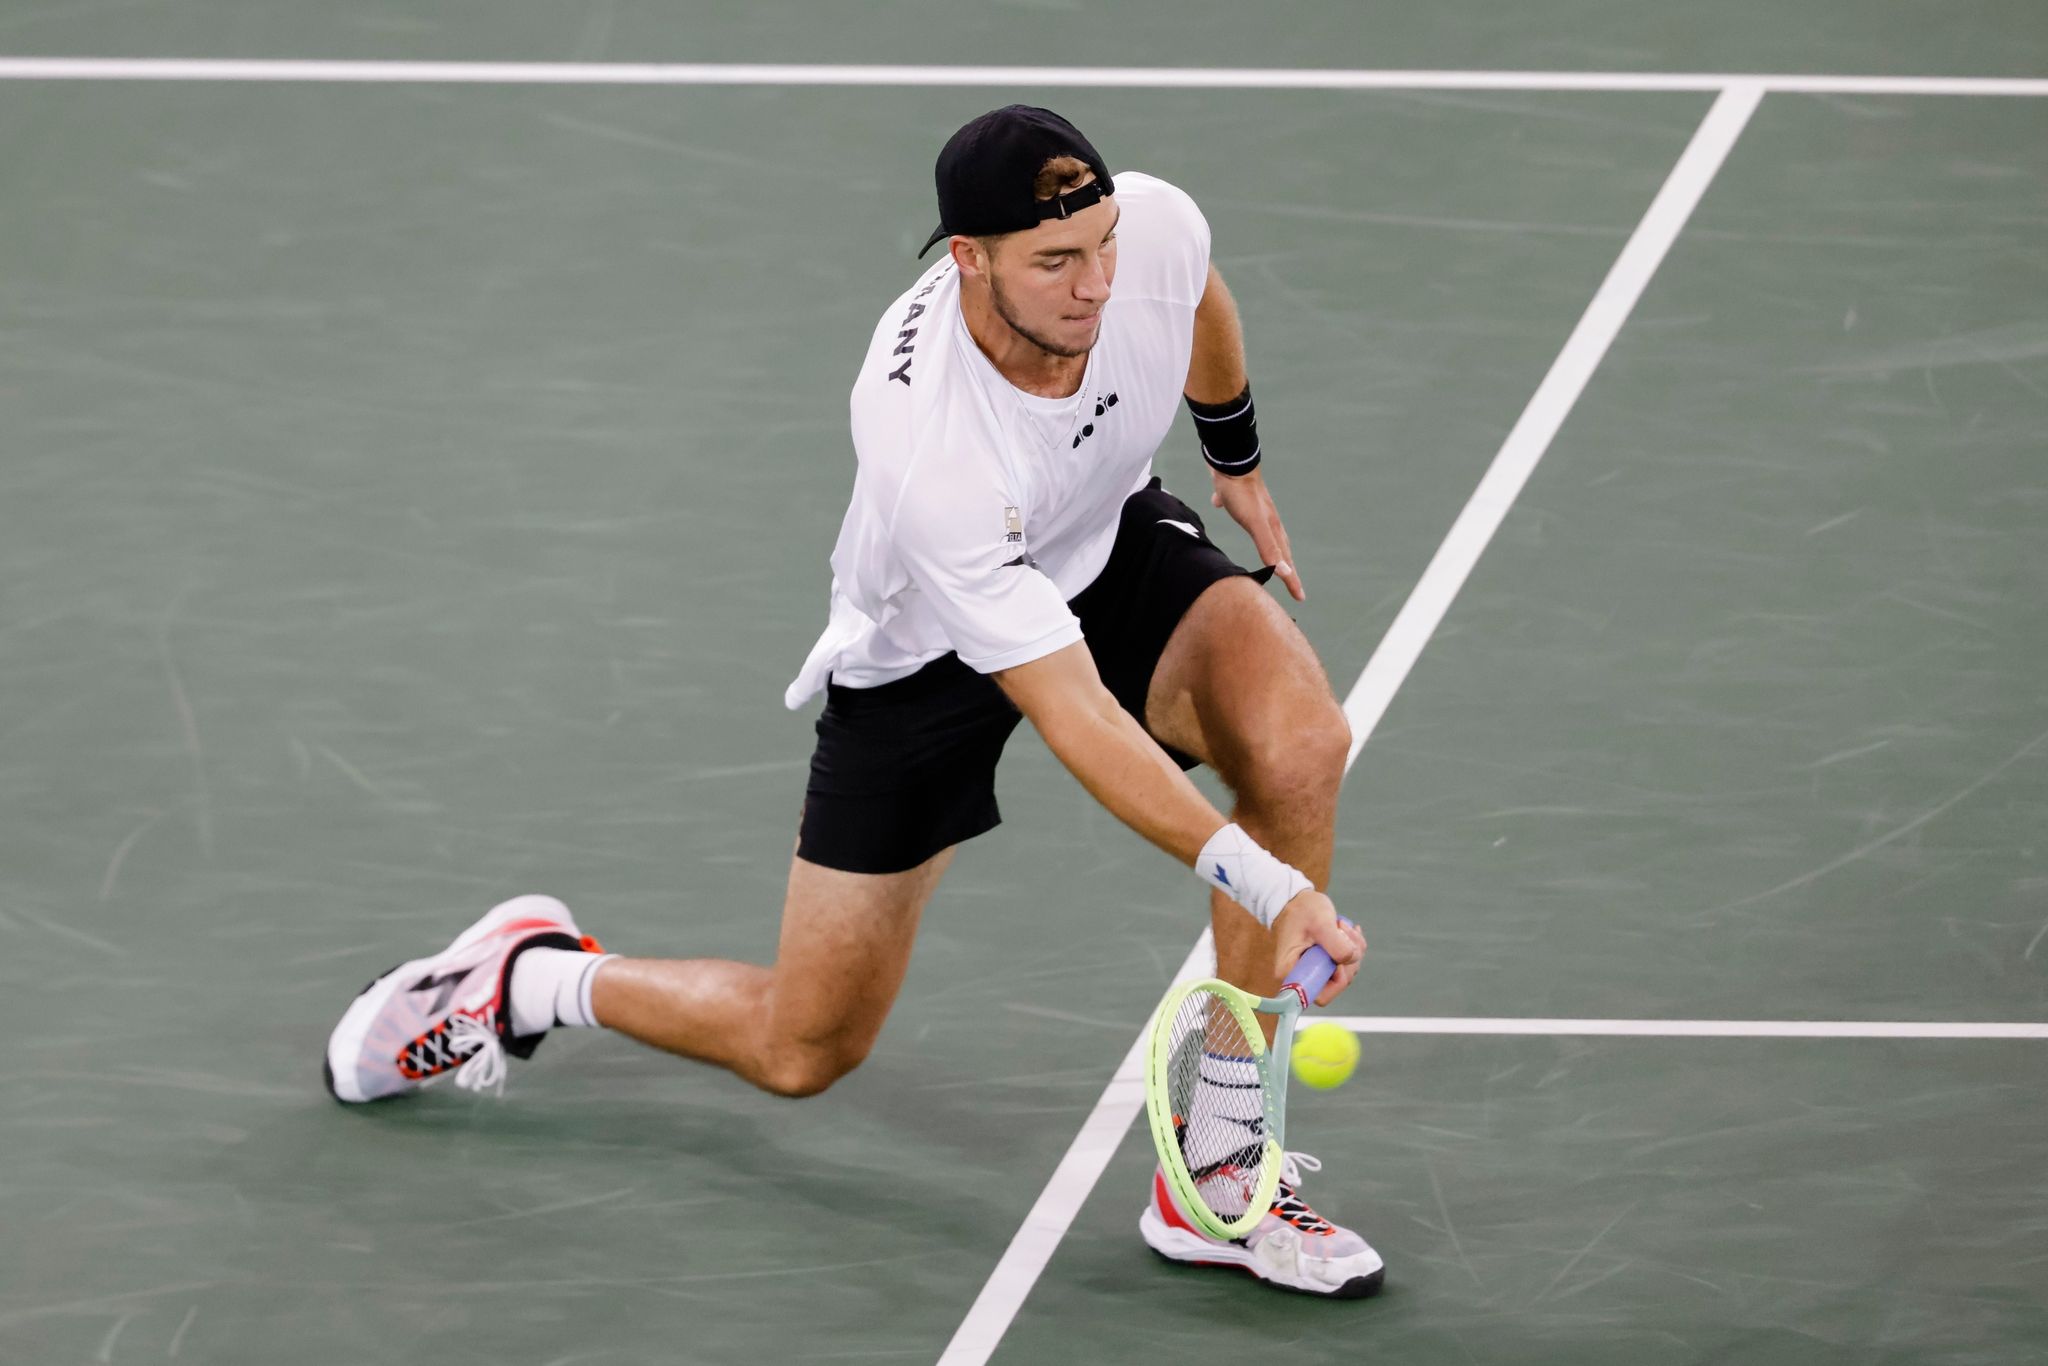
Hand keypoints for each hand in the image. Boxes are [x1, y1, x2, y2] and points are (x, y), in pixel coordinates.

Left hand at [1210, 468, 1302, 600]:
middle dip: (1285, 567)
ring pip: (1262, 531)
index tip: (1300, 599)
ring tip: (1268, 552)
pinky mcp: (1236, 498)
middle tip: (1290, 582)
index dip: (1292, 580)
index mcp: (1272, 528)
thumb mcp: (1256, 524)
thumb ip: (1268, 547)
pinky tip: (1219, 505)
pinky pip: (1236, 509)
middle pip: (1278, 548)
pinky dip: (1233, 512)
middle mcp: (1267, 520)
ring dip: (1268, 545)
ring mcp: (1253, 509)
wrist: (1230, 460)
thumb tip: (1284, 572)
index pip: (1285, 560)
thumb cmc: (1241, 494)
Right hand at [1269, 890, 1364, 1006]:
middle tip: (1345, 931)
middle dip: (1349, 959)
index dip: (1336, 979)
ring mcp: (1314, 970)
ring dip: (1353, 950)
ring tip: (1344, 927)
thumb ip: (1337, 945)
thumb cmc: (1303, 910)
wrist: (1296, 900)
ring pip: (1345, 972)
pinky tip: (1348, 931)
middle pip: (1337, 983)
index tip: (1337, 957)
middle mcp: (1301, 975)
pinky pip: (1347, 964)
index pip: (1320, 995)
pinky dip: (1353, 947)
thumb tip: (1351, 960)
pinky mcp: (1323, 963)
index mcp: (1291, 971)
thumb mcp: (1321, 923)